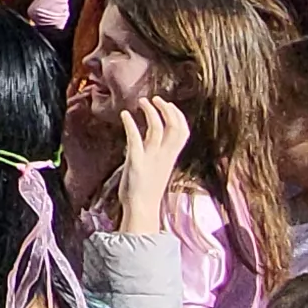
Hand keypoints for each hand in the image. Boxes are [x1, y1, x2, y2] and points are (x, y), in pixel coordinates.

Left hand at [110, 94, 189, 236]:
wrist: (141, 209)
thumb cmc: (147, 189)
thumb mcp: (158, 167)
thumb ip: (157, 151)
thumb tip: (151, 136)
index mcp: (170, 157)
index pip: (183, 131)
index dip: (178, 115)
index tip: (169, 104)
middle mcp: (164, 156)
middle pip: (174, 127)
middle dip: (167, 109)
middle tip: (156, 98)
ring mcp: (151, 159)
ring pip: (157, 129)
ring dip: (150, 112)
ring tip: (141, 101)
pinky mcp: (137, 163)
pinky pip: (136, 139)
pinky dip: (131, 124)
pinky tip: (125, 114)